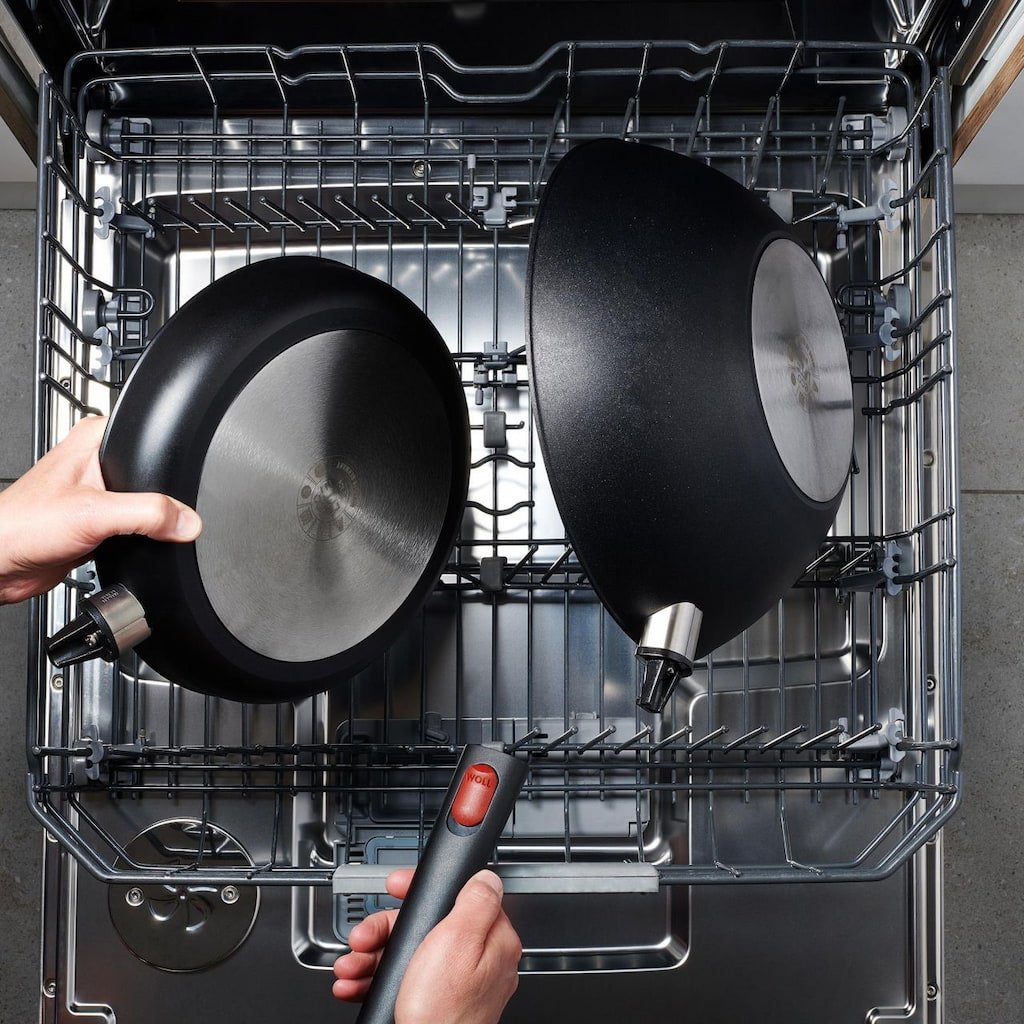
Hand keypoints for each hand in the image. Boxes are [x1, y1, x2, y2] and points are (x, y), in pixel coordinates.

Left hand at [0, 416, 201, 604]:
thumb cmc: (21, 526)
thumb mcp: (94, 513)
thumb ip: (147, 513)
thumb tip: (187, 520)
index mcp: (95, 439)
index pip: (151, 440)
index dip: (170, 464)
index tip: (184, 489)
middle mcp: (97, 463)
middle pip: (155, 477)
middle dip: (163, 500)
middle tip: (157, 517)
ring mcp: (99, 494)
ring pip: (147, 505)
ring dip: (150, 523)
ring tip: (138, 532)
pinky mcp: (99, 523)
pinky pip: (137, 528)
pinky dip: (141, 539)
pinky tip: (132, 545)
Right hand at [333, 868, 520, 1023]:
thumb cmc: (444, 1012)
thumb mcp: (458, 940)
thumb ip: (475, 901)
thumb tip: (486, 877)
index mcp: (491, 940)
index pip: (458, 896)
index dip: (423, 890)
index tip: (396, 889)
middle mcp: (477, 962)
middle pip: (426, 925)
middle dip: (385, 929)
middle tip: (364, 937)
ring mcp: (453, 985)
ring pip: (408, 953)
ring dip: (371, 955)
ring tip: (352, 966)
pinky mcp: (432, 1004)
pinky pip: (402, 980)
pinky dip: (375, 979)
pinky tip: (356, 983)